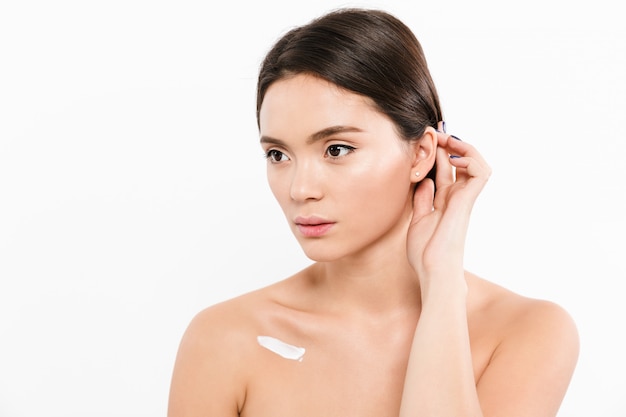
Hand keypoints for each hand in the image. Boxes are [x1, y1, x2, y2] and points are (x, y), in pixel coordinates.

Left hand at [407, 126, 490, 293]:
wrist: (433, 271)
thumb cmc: (425, 253)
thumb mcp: (417, 219)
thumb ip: (422, 200)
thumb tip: (423, 181)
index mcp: (444, 200)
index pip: (446, 167)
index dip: (440, 150)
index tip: (428, 135)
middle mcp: (456, 196)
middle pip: (460, 160)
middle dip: (450, 142)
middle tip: (435, 130)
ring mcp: (464, 198)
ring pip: (476, 162)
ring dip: (463, 146)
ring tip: (446, 140)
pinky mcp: (467, 201)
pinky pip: (480, 173)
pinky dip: (470, 159)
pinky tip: (452, 157)